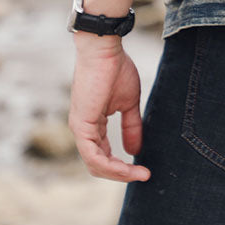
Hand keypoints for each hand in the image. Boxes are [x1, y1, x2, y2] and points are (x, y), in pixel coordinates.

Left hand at [69, 34, 150, 181]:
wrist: (104, 50)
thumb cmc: (115, 69)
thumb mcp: (129, 102)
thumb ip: (131, 126)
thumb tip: (136, 150)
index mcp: (93, 124)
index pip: (104, 154)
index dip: (123, 165)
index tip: (145, 169)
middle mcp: (83, 130)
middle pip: (99, 164)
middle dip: (122, 173)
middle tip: (144, 175)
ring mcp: (80, 129)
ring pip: (95, 164)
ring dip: (118, 173)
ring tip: (139, 174)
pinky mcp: (81, 126)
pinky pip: (93, 156)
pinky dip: (111, 166)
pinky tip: (127, 167)